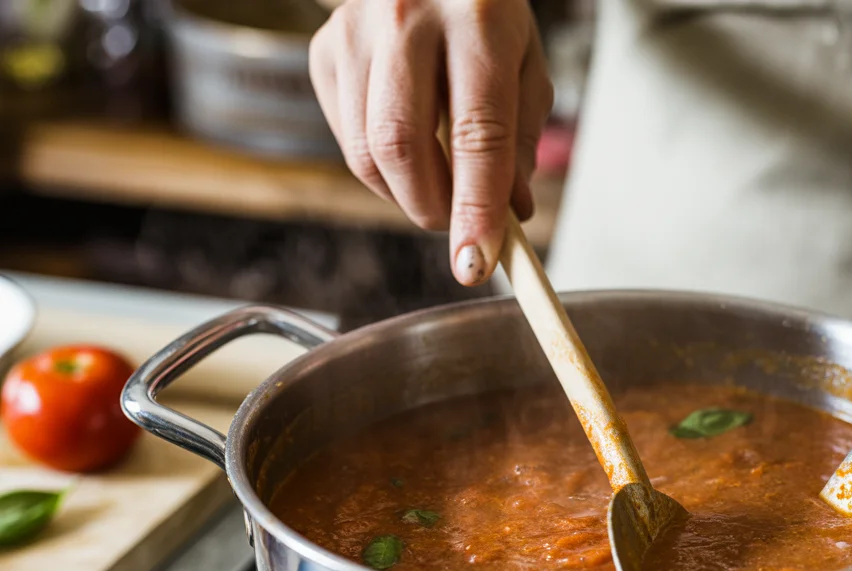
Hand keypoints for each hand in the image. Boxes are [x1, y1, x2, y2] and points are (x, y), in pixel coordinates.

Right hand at [309, 0, 552, 284]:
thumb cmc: (484, 6)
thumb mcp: (526, 59)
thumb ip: (520, 136)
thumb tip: (509, 215)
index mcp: (475, 18)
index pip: (476, 135)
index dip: (476, 210)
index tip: (477, 263)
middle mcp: (405, 18)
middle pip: (403, 149)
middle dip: (434, 210)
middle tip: (461, 229)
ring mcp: (354, 33)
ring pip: (366, 154)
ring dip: (407, 195)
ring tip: (441, 186)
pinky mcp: (323, 51)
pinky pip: (347, 139)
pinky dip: (381, 168)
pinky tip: (410, 148)